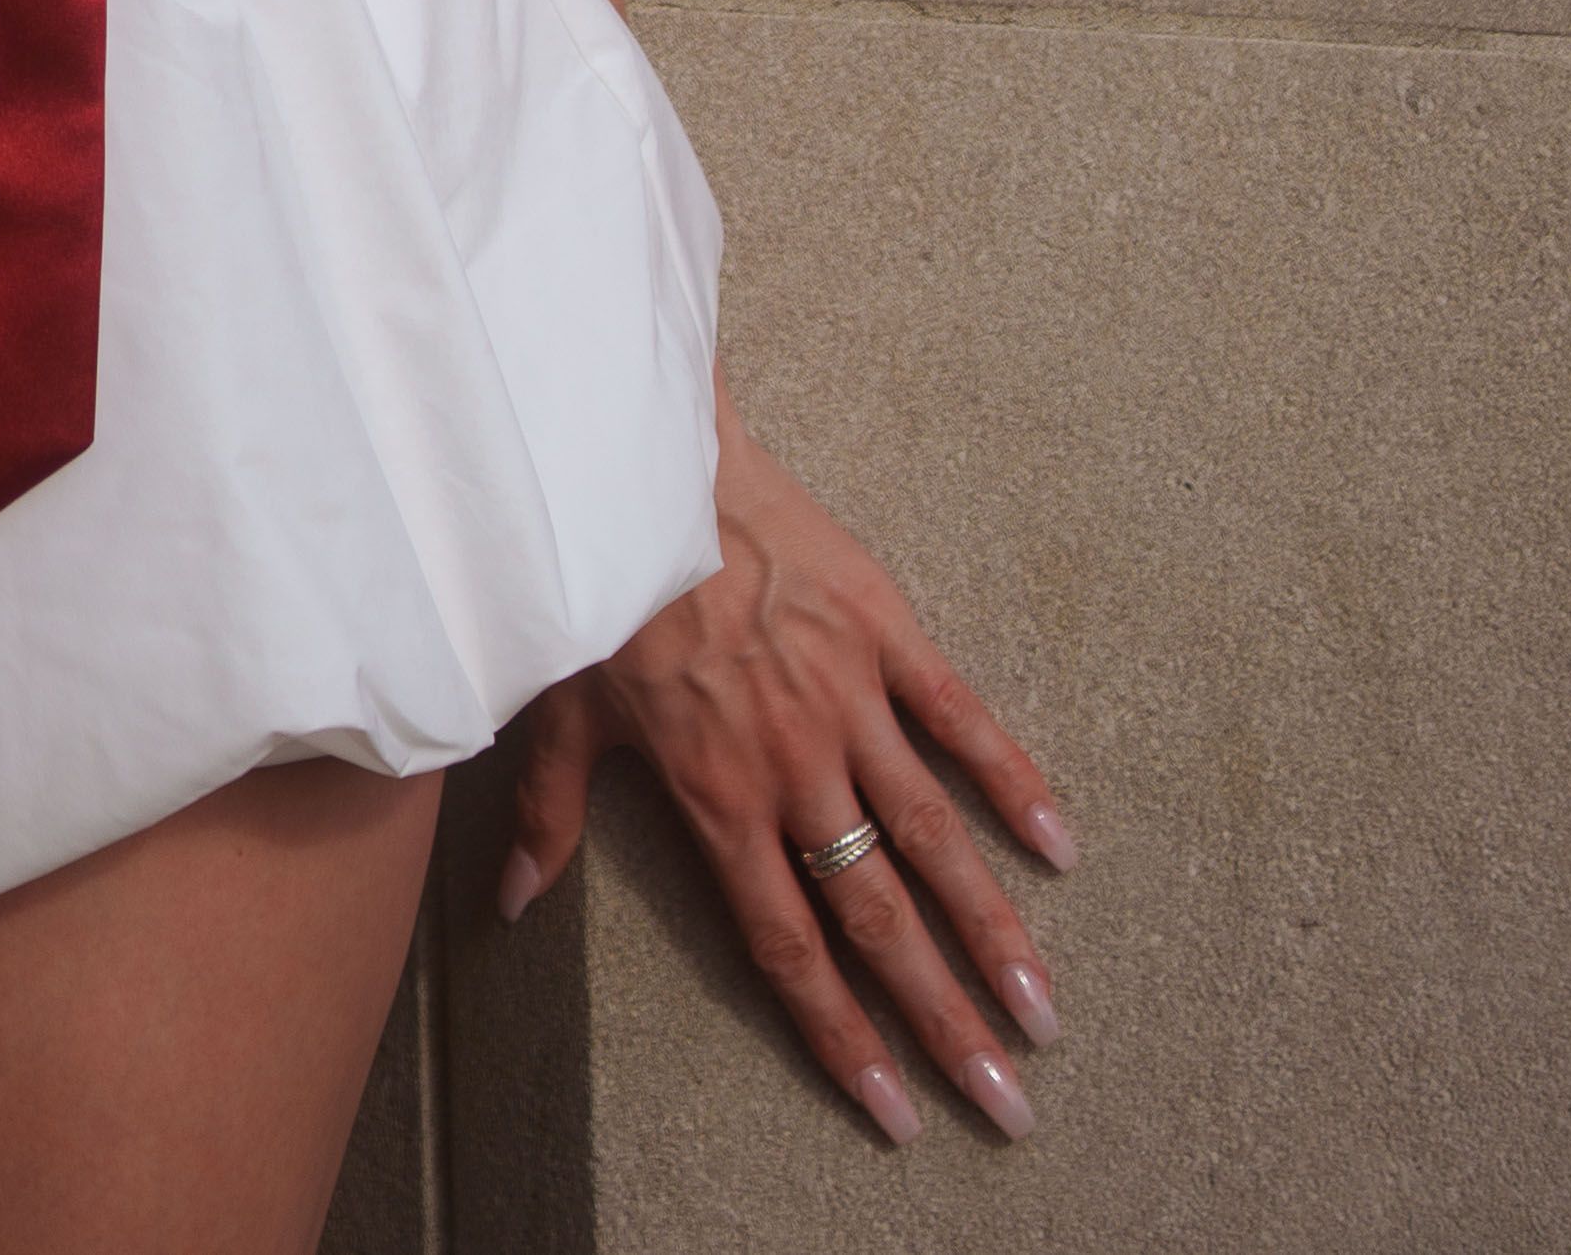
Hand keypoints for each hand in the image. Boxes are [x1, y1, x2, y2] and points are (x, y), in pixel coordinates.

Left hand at [497, 407, 1075, 1149]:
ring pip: (931, 835)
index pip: (787, 945)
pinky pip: (957, 716)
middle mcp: (789, 763)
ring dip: (993, 927)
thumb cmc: (596, 583)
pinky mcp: (882, 629)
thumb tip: (510, 905)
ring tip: (1046, 1008)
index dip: (841, 1034)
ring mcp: (843, 696)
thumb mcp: (559, 705)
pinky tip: (1061, 844)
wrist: (640, 458)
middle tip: (1010, 1100)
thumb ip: (550, 813)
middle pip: (877, 916)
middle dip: (944, 1017)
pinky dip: (1011, 778)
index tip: (898, 1113)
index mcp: (716, 795)